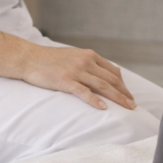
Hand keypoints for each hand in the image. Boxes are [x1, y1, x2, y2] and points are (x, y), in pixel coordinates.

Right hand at [20, 44, 136, 110]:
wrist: (29, 58)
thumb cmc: (50, 59)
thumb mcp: (74, 56)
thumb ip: (88, 63)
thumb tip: (101, 75)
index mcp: (90, 55)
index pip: (113, 71)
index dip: (123, 84)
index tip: (129, 95)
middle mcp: (86, 61)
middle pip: (112, 79)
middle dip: (124, 93)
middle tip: (133, 105)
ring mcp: (76, 70)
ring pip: (102, 85)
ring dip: (117, 97)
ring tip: (126, 107)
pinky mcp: (65, 80)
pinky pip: (84, 91)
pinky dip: (95, 100)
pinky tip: (104, 107)